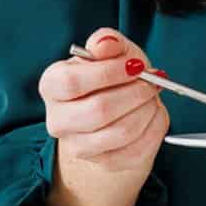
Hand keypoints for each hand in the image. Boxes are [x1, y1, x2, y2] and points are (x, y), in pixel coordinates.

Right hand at [39, 27, 169, 177]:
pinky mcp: (104, 163)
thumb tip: (105, 43)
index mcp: (52, 85)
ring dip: (147, 110)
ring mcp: (78, 146)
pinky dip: (154, 128)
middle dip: (135, 93)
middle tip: (151, 82)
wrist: (118, 111)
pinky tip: (152, 113)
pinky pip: (136, 149)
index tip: (135, 65)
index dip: (109, 73)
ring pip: (121, 132)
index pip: (73, 82)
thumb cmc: (111, 76)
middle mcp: (58, 120)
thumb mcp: (111, 51)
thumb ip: (107, 42)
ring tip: (152, 97)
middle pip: (99, 111)